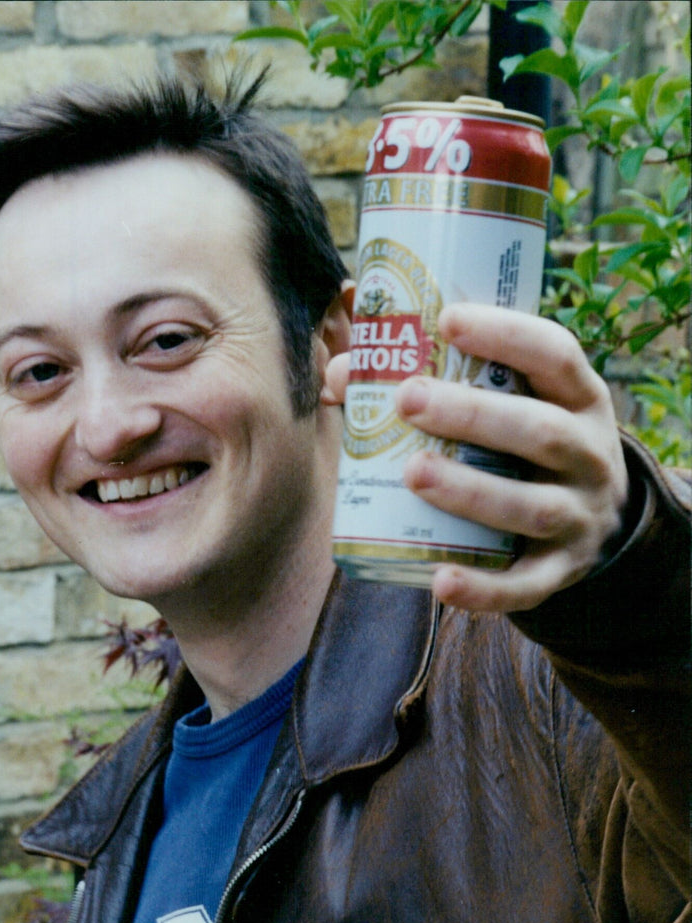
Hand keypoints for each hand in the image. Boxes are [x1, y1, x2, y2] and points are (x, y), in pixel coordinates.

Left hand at [323, 302, 629, 612]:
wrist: (594, 520)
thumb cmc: (526, 444)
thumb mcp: (513, 405)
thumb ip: (440, 382)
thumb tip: (341, 375)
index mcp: (578, 398)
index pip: (555, 354)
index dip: (506, 335)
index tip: (447, 320)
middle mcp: (590, 454)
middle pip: (541, 431)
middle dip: (474, 414)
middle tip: (407, 400)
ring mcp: (580, 516)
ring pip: (532, 507)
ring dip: (471, 491)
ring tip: (412, 472)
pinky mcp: (561, 570)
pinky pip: (526, 585)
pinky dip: (485, 588)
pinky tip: (440, 579)